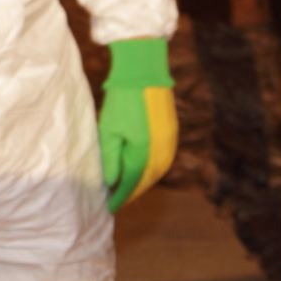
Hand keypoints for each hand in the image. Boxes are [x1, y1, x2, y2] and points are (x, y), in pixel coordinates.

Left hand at [98, 37, 176, 212]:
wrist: (143, 72)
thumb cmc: (121, 100)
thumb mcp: (108, 130)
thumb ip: (110, 159)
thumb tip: (112, 183)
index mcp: (143, 151)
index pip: (131, 183)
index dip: (120, 197)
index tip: (110, 207)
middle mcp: (161, 150)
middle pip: (146, 181)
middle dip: (132, 192)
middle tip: (117, 200)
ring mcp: (170, 141)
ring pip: (158, 172)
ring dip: (143, 182)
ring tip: (128, 188)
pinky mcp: (172, 132)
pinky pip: (164, 159)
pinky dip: (152, 169)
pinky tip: (142, 169)